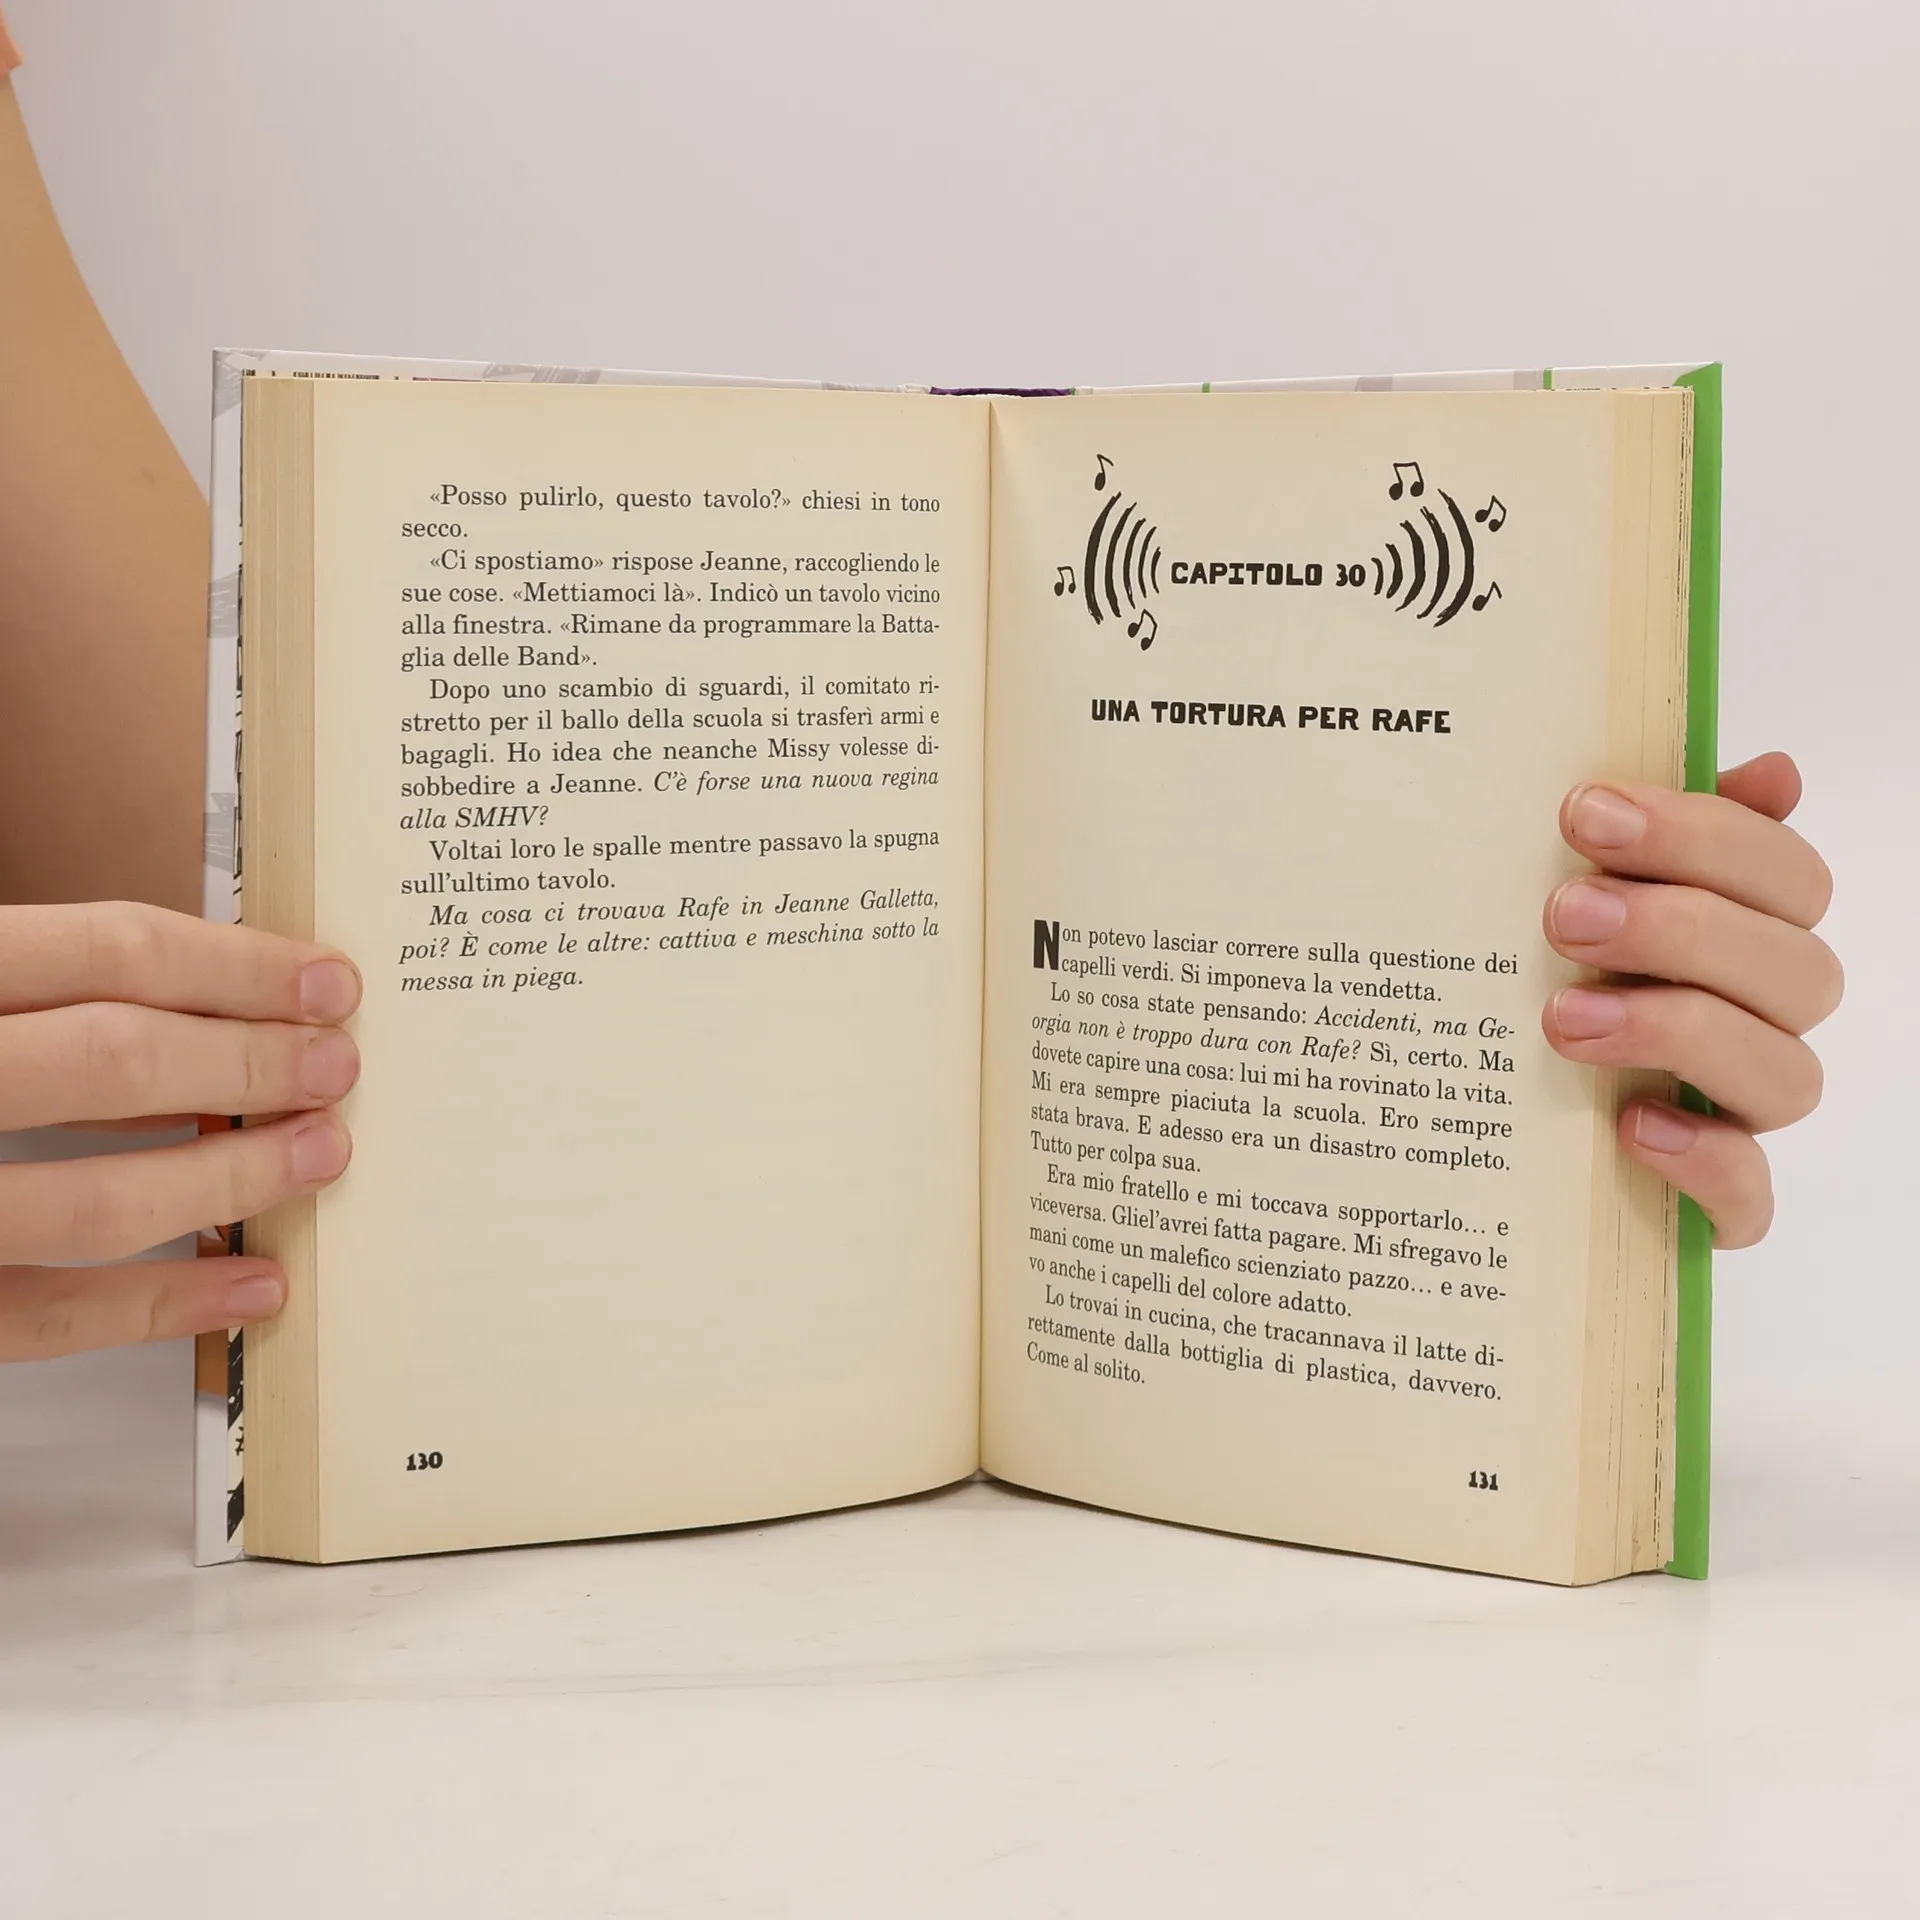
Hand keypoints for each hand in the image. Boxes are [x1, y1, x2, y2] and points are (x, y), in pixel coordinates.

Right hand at [0, 903, 359, 1359]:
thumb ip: (35, 987)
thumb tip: (206, 995)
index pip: (105, 951)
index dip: (238, 966)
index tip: (331, 983)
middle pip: (113, 1059)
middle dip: (250, 1063)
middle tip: (340, 1068)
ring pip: (93, 1201)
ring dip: (230, 1178)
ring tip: (320, 1156)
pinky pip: (46, 1317)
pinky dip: (165, 1308)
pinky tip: (255, 1285)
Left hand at [1541, 752, 1840, 1248]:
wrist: (1459, 1105)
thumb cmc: (1538, 965)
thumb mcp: (1570, 886)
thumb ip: (1650, 829)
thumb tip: (1772, 773)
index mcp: (1745, 929)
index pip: (1784, 873)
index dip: (1699, 835)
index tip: (1583, 812)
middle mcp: (1761, 1018)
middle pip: (1798, 969)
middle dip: (1683, 929)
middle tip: (1563, 914)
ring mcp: (1741, 1112)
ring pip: (1788, 1076)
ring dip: (1680, 1033)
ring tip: (1563, 1017)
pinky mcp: (1712, 1200)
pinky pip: (1749, 1197)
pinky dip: (1704, 1159)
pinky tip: (1632, 1123)